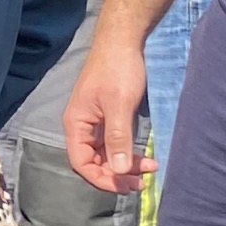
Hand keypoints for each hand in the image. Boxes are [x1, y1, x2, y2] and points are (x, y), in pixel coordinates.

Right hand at [62, 30, 149, 193]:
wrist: (122, 41)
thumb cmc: (118, 69)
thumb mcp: (119, 104)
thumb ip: (118, 138)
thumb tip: (118, 171)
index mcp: (76, 123)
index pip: (81, 162)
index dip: (101, 178)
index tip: (126, 185)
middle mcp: (81, 126)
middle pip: (93, 161)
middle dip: (116, 174)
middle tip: (142, 181)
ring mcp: (94, 122)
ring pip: (105, 154)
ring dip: (124, 165)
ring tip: (149, 168)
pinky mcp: (107, 117)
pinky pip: (113, 144)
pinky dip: (127, 153)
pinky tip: (143, 156)